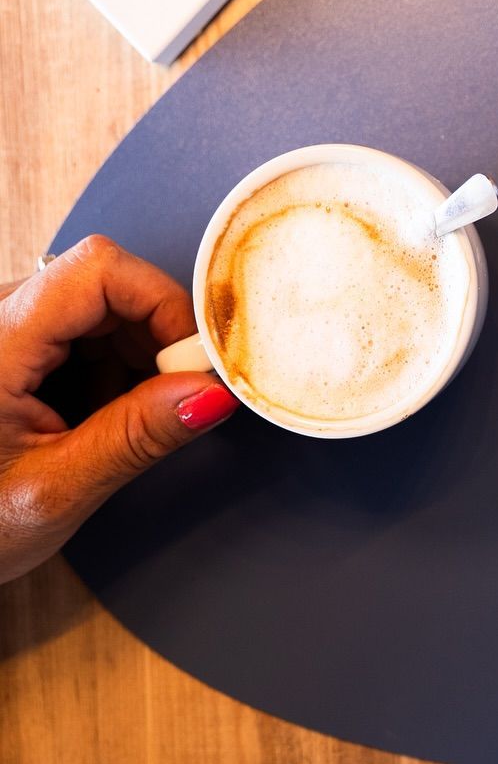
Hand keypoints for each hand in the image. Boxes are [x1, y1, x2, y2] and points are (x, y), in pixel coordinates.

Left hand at [0, 235, 239, 585]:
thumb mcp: (53, 493)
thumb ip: (135, 437)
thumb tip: (212, 394)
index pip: (99, 269)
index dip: (161, 302)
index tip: (192, 362)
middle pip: (104, 282)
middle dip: (152, 337)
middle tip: (168, 404)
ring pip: (97, 304)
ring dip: (131, 355)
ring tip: (114, 424)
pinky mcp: (7, 340)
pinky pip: (76, 326)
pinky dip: (105, 365)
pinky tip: (93, 417)